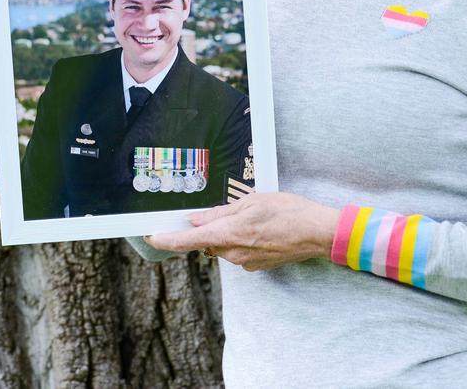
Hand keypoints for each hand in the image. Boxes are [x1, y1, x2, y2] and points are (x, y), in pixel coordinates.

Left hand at [145, 192, 339, 271]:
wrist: (317, 233)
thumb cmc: (288, 211)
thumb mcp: (252, 201)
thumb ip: (221, 213)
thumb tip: (196, 221)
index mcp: (229, 235)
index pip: (187, 242)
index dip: (165, 239)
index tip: (149, 235)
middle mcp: (233, 254)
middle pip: (206, 241)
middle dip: (207, 227)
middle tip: (222, 208)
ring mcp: (245, 262)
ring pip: (223, 245)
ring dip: (227, 231)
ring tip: (251, 213)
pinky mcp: (256, 265)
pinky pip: (237, 251)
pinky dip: (240, 238)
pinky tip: (259, 226)